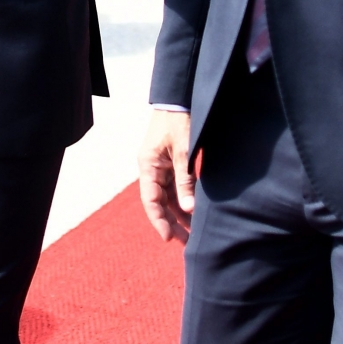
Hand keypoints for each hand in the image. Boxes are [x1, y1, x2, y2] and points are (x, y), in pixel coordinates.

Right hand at [138, 109, 195, 242]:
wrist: (178, 100)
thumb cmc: (178, 122)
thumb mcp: (183, 151)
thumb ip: (185, 180)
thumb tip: (189, 209)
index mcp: (148, 166)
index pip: (150, 200)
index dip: (159, 221)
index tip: (168, 238)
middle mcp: (152, 169)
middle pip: (159, 202)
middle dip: (171, 223)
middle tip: (186, 243)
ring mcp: (161, 167)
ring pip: (168, 197)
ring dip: (179, 214)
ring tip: (194, 234)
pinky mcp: (171, 164)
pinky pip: (176, 188)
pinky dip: (184, 201)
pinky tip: (195, 214)